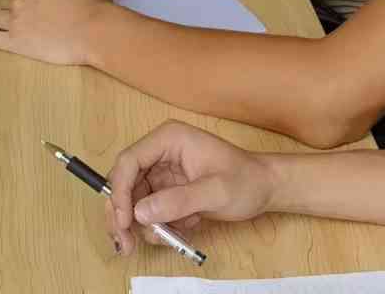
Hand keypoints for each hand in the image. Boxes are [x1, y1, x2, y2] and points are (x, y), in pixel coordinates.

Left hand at [0, 0, 108, 65]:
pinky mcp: (14, 42)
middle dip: (15, 9)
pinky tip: (6, 41)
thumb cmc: (93, 6)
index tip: (38, 6)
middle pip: (5, 2)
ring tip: (16, 31)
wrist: (95, 31)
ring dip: (3, 23)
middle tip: (29, 20)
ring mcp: (15, 20)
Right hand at [106, 122, 274, 255]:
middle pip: (124, 183)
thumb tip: (140, 213)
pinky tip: (181, 230)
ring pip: (133, 201)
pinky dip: (157, 227)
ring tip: (164, 240)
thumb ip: (178, 201)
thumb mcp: (215, 191)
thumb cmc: (245, 181)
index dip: (120, 191)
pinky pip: (149, 211)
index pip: (129, 161)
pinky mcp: (166, 191)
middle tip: (126, 245)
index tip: (124, 222)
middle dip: (122, 215)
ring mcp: (162, 172)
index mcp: (168, 139)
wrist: (264, 189)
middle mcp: (159, 153)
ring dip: (140, 226)